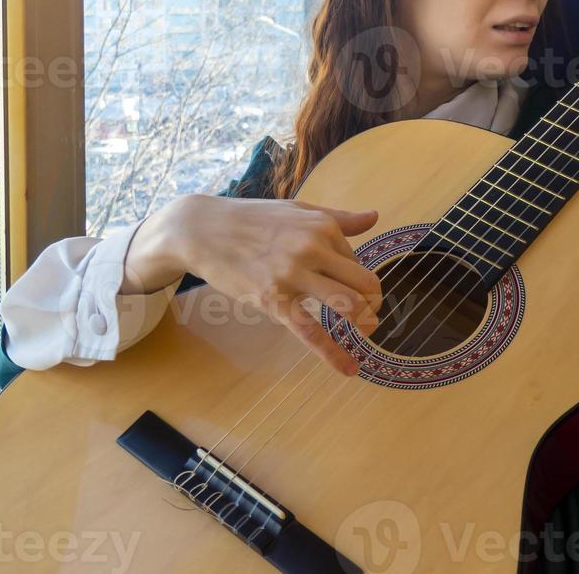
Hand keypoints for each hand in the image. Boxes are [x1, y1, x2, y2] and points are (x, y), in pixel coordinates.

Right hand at [124, 194, 382, 375]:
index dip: (358, 279)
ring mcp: (294, 275)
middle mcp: (313, 248)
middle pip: (363, 282)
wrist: (203, 230)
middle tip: (373, 314)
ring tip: (368, 332)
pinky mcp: (274, 300)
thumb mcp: (299, 210)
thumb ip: (339, 218)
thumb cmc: (253, 219)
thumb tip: (375, 216)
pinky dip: (333, 353)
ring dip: (365, 322)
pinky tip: (349, 368)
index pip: (356, 260)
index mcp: (323, 226)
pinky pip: (310, 331)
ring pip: (346, 304)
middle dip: (374, 302)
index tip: (356, 290)